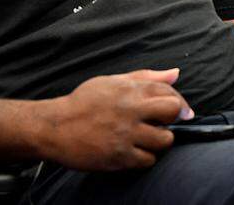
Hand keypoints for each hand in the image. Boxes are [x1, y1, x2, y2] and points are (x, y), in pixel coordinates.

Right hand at [41, 69, 191, 169]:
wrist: (54, 127)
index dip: (178, 102)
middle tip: (162, 124)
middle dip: (173, 118)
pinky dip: (145, 158)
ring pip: (164, 140)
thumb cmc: (84, 102)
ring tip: (147, 138)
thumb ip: (146, 77)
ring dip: (160, 140)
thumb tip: (175, 73)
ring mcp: (125, 135)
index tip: (179, 111)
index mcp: (130, 90)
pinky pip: (147, 160)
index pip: (169, 92)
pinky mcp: (118, 156)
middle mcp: (131, 111)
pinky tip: (135, 151)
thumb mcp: (113, 81)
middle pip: (172, 111)